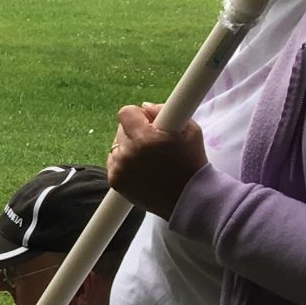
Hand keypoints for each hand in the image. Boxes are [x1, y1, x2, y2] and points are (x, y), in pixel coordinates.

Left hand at [108, 102, 207, 219]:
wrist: (188, 198)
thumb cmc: (192, 163)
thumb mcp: (190, 130)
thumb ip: (166, 111)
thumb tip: (145, 106)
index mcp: (145, 137)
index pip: (126, 113)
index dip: (137, 115)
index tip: (148, 122)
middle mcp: (128, 152)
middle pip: (121, 129)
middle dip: (135, 131)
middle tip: (152, 142)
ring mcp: (119, 168)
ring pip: (116, 147)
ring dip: (128, 148)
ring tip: (148, 159)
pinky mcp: (115, 181)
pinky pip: (113, 163)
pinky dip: (123, 164)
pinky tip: (141, 169)